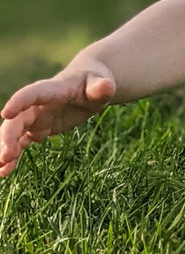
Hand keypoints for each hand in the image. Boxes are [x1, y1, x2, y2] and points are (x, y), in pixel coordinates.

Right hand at [0, 68, 116, 175]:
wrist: (88, 85)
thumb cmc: (94, 82)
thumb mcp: (101, 83)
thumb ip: (101, 87)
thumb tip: (106, 87)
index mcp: (53, 90)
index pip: (33, 93)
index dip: (20, 101)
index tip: (6, 113)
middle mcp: (38, 104)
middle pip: (18, 119)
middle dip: (9, 136)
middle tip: (5, 156)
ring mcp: (36, 118)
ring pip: (14, 134)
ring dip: (5, 150)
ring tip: (1, 170)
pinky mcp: (38, 129)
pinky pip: (21, 143)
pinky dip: (13, 157)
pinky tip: (5, 171)